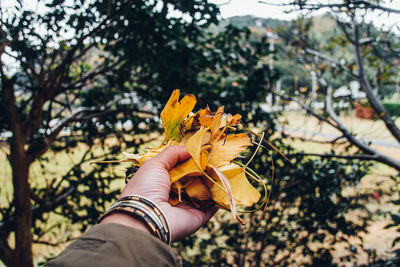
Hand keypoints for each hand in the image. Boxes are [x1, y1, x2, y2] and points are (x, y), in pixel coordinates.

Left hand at [102, 146, 216, 241]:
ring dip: (215, 180)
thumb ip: (173, 153)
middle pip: (194, 179)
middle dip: (205, 169)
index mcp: (162, 183)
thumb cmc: (146, 188)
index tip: (203, 151)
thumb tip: (191, 148)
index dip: (191, 160)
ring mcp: (188, 206)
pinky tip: (228, 182)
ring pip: (205, 191)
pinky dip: (220, 195)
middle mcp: (175, 195)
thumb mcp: (155, 164)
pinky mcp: (198, 216)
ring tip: (224, 167)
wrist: (146, 217)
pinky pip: (213, 205)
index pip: (180, 169)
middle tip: (216, 158)